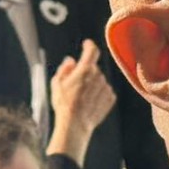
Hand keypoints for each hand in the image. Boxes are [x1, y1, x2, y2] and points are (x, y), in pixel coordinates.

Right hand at [47, 40, 116, 165]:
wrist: (75, 124)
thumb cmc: (64, 104)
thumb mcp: (57, 83)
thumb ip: (64, 69)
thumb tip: (71, 61)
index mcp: (85, 69)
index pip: (91, 51)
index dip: (89, 45)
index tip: (87, 44)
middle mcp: (98, 76)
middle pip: (93, 68)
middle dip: (85, 73)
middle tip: (74, 85)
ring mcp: (106, 87)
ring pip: (99, 80)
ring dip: (92, 85)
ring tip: (80, 98)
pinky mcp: (111, 98)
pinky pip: (105, 91)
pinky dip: (98, 94)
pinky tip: (88, 103)